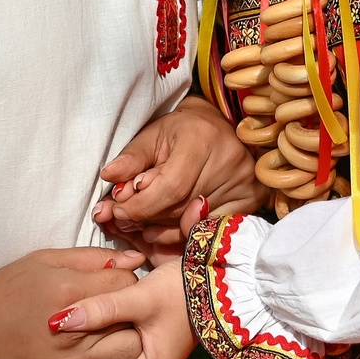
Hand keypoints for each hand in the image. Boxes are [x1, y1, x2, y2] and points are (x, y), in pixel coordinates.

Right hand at [0, 248, 147, 358]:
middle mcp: (70, 333)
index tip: (113, 290)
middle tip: (114, 317)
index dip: (125, 285)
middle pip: (133, 323)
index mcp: (65, 291)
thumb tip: (135, 260)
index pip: (127, 285)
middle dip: (129, 317)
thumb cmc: (4, 292)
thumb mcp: (43, 262)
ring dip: (122, 347)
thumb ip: (92, 259)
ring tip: (104, 342)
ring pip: (128, 357)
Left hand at [53, 257, 194, 358]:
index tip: (66, 312)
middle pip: (105, 357)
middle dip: (91, 334)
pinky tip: (101, 309)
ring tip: (85, 306)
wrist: (212, 280)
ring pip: (110, 348)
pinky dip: (111, 327)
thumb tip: (61, 321)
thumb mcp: (138, 297)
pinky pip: (121, 342)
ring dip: (100, 329)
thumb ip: (101, 308)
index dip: (84, 335)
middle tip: (70, 308)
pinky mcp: (151, 351)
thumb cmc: (179, 290)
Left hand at [95, 97, 262, 249]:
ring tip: (142, 223)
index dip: (142, 205)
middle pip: (180, 207)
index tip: (118, 211)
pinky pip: (210, 228)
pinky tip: (166, 227)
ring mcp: (244, 182)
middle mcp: (230, 160)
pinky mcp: (251, 200)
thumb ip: (131, 158)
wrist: (218, 126)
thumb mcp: (152, 136)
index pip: (171, 187)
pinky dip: (183, 231)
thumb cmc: (180, 131)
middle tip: (124, 219)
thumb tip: (108, 176)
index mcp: (202, 138)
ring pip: (193, 221)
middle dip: (146, 217)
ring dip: (161, 228)